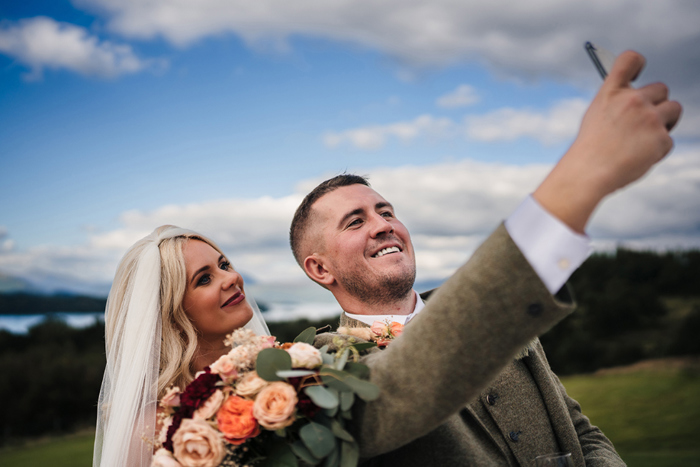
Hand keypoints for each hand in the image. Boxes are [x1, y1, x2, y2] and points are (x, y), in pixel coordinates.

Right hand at [533, 50, 682, 232]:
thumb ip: (617, 103)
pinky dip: (657, 150)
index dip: (638, 63)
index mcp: (611, 93)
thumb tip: (640, 98)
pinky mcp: (662, 138)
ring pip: (674, 109)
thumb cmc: (589, 150)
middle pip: (661, 88)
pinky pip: (668, 140)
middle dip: (656, 103)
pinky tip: (639, 158)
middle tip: (644, 121)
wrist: (588, 174)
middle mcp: (632, 100)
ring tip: (644, 139)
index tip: (638, 74)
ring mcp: (649, 118)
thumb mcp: (597, 117)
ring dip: (664, 122)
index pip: (630, 60)